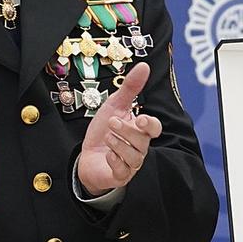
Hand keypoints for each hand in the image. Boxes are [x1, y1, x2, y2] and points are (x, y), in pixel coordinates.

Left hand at [77, 62, 161, 194]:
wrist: (88, 157)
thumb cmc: (103, 132)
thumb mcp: (114, 106)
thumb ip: (130, 88)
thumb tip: (144, 66)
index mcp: (140, 131)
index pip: (154, 128)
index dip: (150, 124)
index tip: (139, 118)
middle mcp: (139, 148)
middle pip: (142, 141)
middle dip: (127, 131)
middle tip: (112, 122)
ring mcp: (131, 163)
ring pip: (134, 156)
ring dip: (119, 144)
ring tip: (107, 137)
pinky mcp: (120, 175)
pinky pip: (123, 170)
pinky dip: (115, 160)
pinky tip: (107, 153)